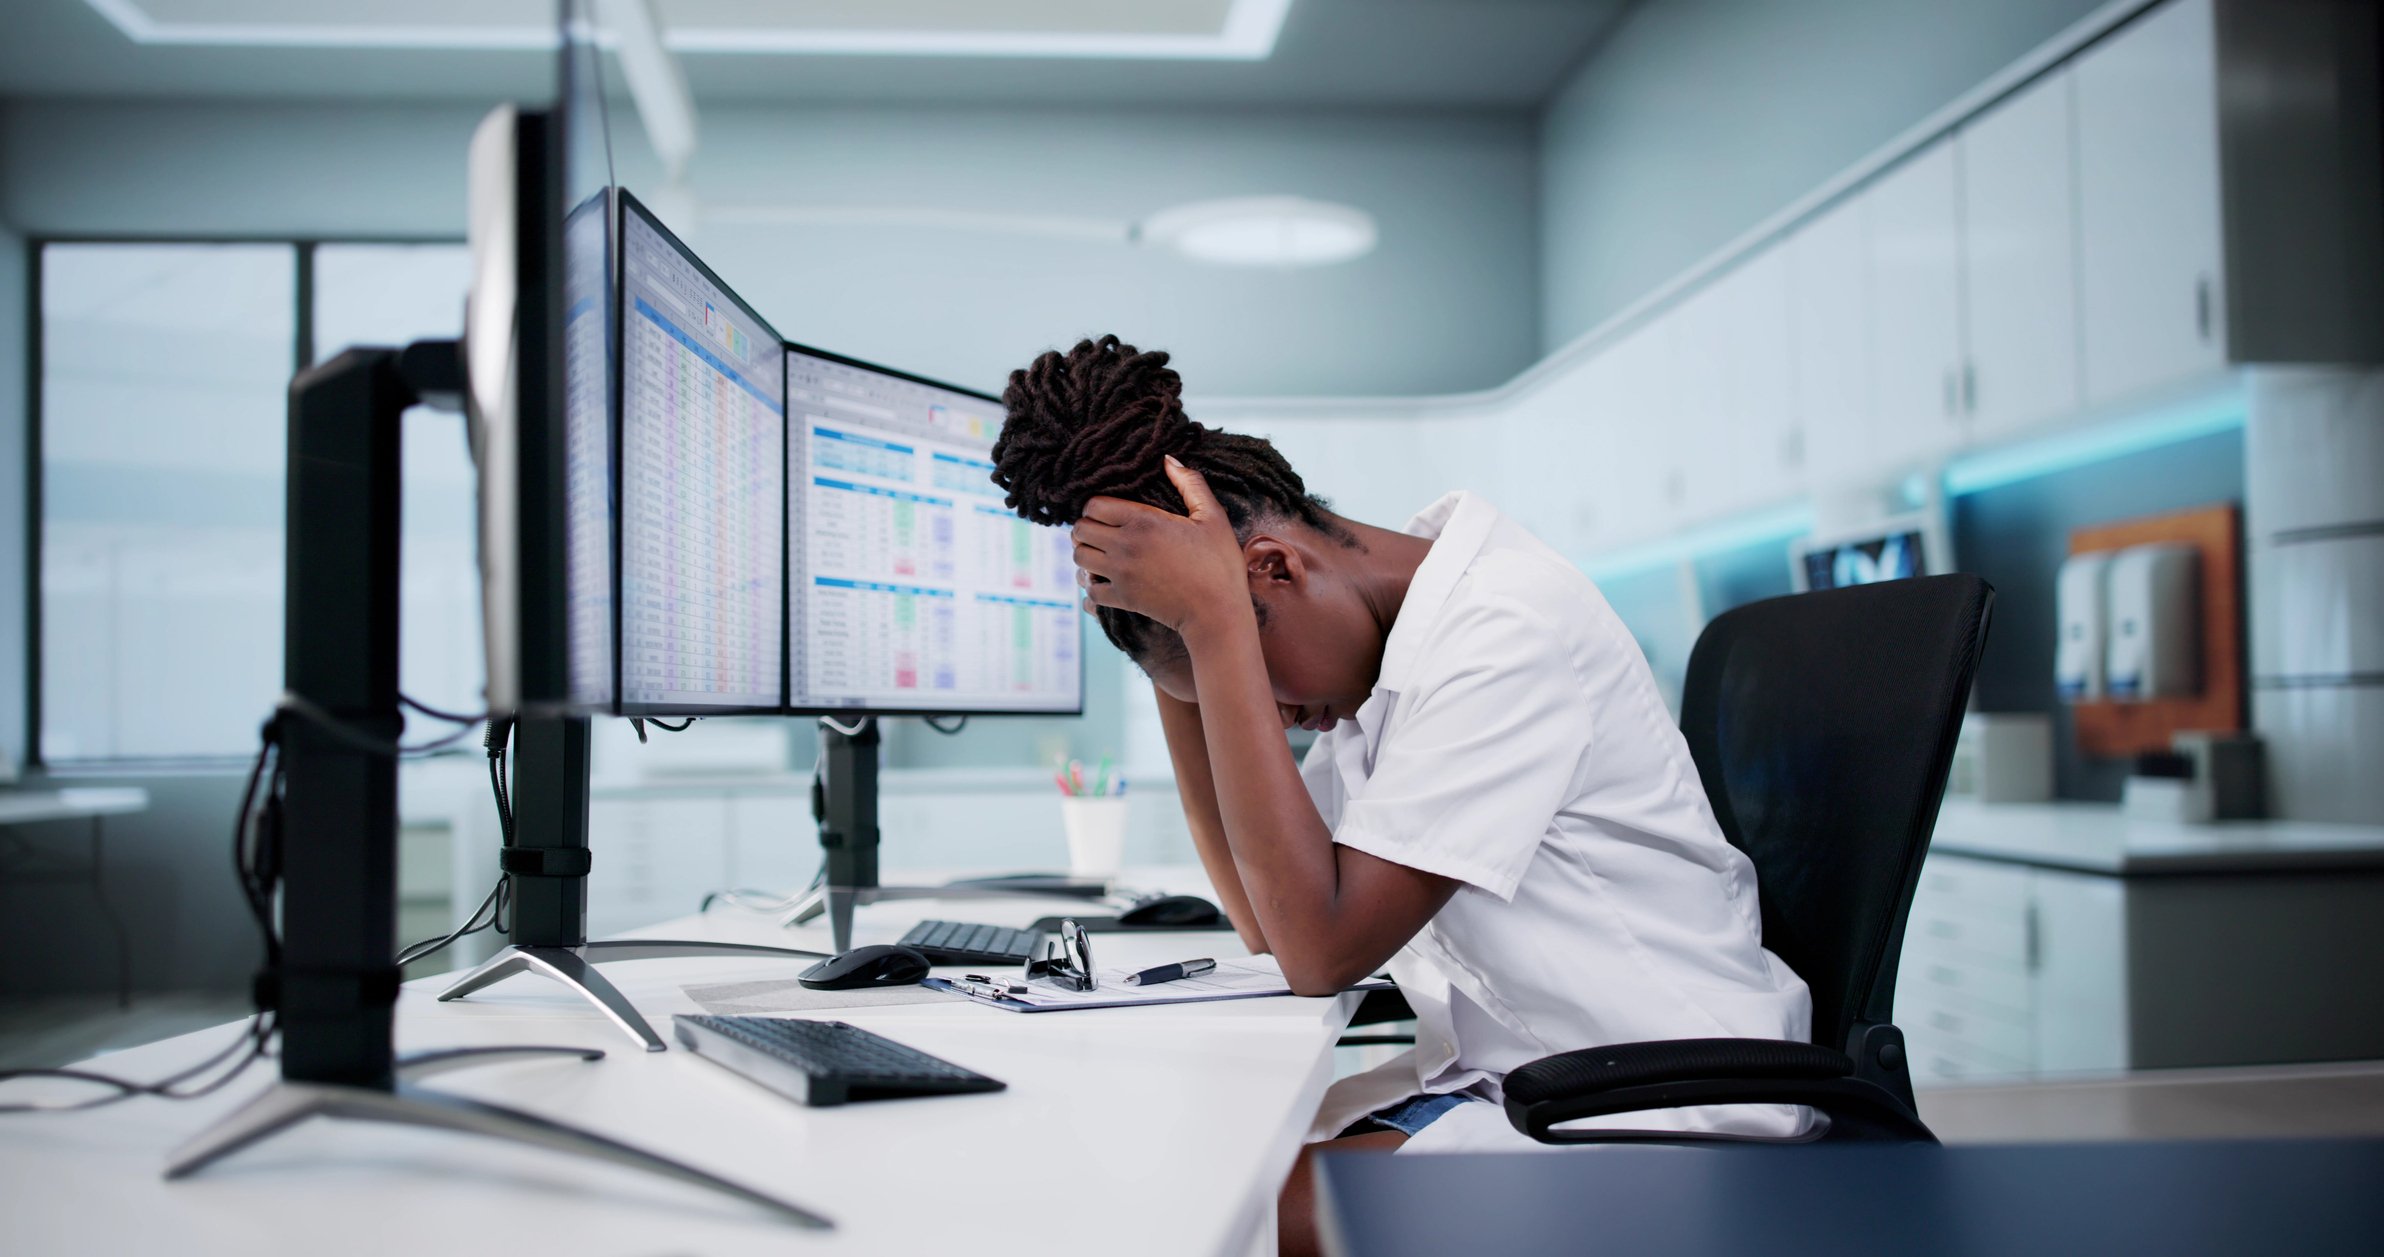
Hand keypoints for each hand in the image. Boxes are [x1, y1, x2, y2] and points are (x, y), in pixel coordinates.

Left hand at [1072, 456, 1250, 637]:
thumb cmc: (1219, 563)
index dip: (1096, 506)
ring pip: (1078, 558)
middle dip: (1086, 528)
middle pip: (1079, 530)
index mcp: (1143, 521)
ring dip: (1085, 554)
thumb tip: (1168, 460)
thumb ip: (1190, 484)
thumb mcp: (1213, 517)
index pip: (1093, 505)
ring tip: (1100, 554)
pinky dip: (1091, 586)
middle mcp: (1125, 546)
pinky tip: (1104, 582)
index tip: (1109, 512)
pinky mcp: (1122, 600)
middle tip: (1102, 532)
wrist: (1218, 612)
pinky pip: (1089, 591)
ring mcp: (1120, 574)